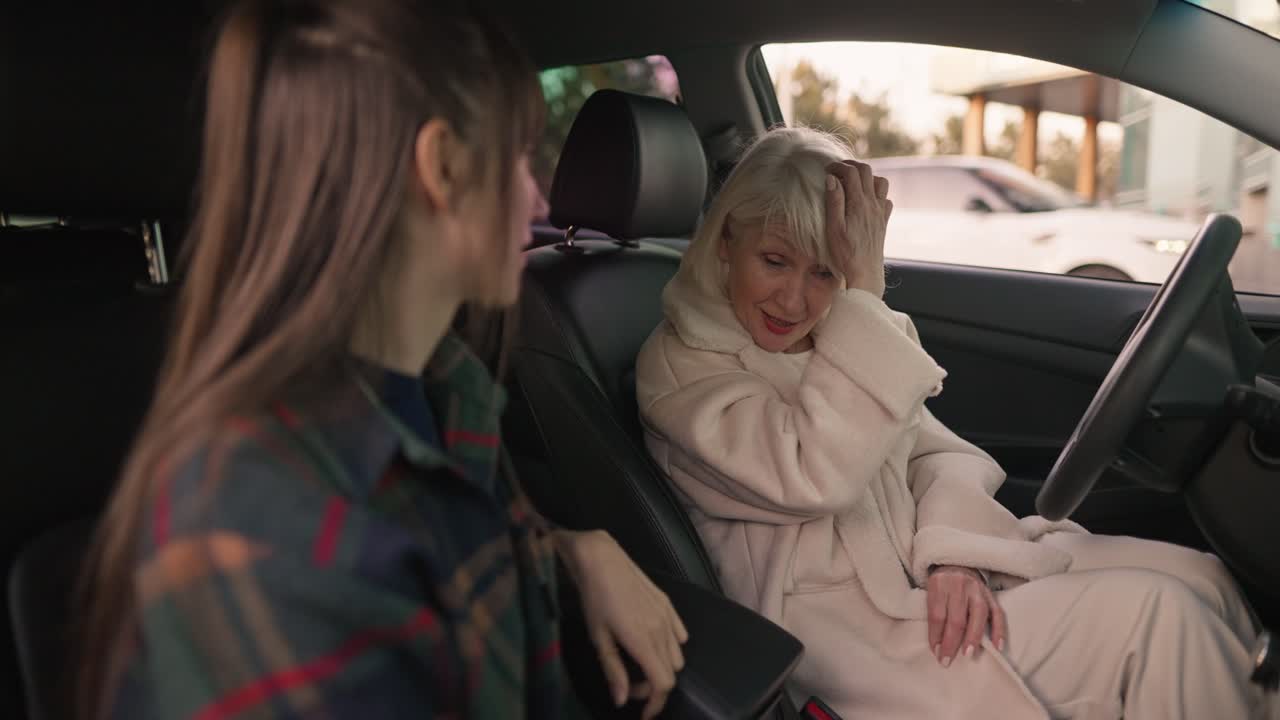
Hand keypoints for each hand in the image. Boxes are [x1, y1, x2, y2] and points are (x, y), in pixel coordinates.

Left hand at [554, 529, 687, 718]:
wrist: (600, 558)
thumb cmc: (593, 598)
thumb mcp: (598, 637)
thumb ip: (613, 670)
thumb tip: (622, 700)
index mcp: (643, 642)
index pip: (663, 683)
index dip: (656, 704)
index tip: (644, 713)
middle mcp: (661, 630)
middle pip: (672, 672)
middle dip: (654, 687)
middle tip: (632, 686)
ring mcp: (667, 616)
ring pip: (677, 655)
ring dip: (662, 667)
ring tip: (639, 664)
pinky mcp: (668, 604)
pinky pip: (679, 634)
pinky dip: (670, 647)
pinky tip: (651, 643)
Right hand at [825, 159, 892, 297]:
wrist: (865, 272)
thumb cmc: (846, 253)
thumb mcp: (834, 228)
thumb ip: (834, 201)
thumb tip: (832, 179)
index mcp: (859, 204)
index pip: (851, 173)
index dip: (838, 166)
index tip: (826, 169)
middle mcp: (873, 204)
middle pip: (867, 172)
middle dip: (852, 166)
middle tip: (837, 170)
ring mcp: (880, 212)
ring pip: (881, 182)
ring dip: (867, 177)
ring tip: (853, 182)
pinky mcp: (883, 222)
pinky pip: (886, 199)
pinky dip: (877, 193)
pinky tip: (867, 200)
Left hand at [926, 565, 1006, 666]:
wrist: (958, 561)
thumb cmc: (942, 583)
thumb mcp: (931, 592)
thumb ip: (934, 615)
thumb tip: (938, 647)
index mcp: (939, 584)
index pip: (937, 615)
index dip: (936, 636)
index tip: (936, 653)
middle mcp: (959, 585)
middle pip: (957, 617)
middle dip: (951, 642)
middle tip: (947, 661)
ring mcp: (977, 589)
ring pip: (978, 615)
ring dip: (973, 637)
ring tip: (968, 654)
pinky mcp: (991, 594)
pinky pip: (998, 613)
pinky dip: (999, 630)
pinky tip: (997, 646)